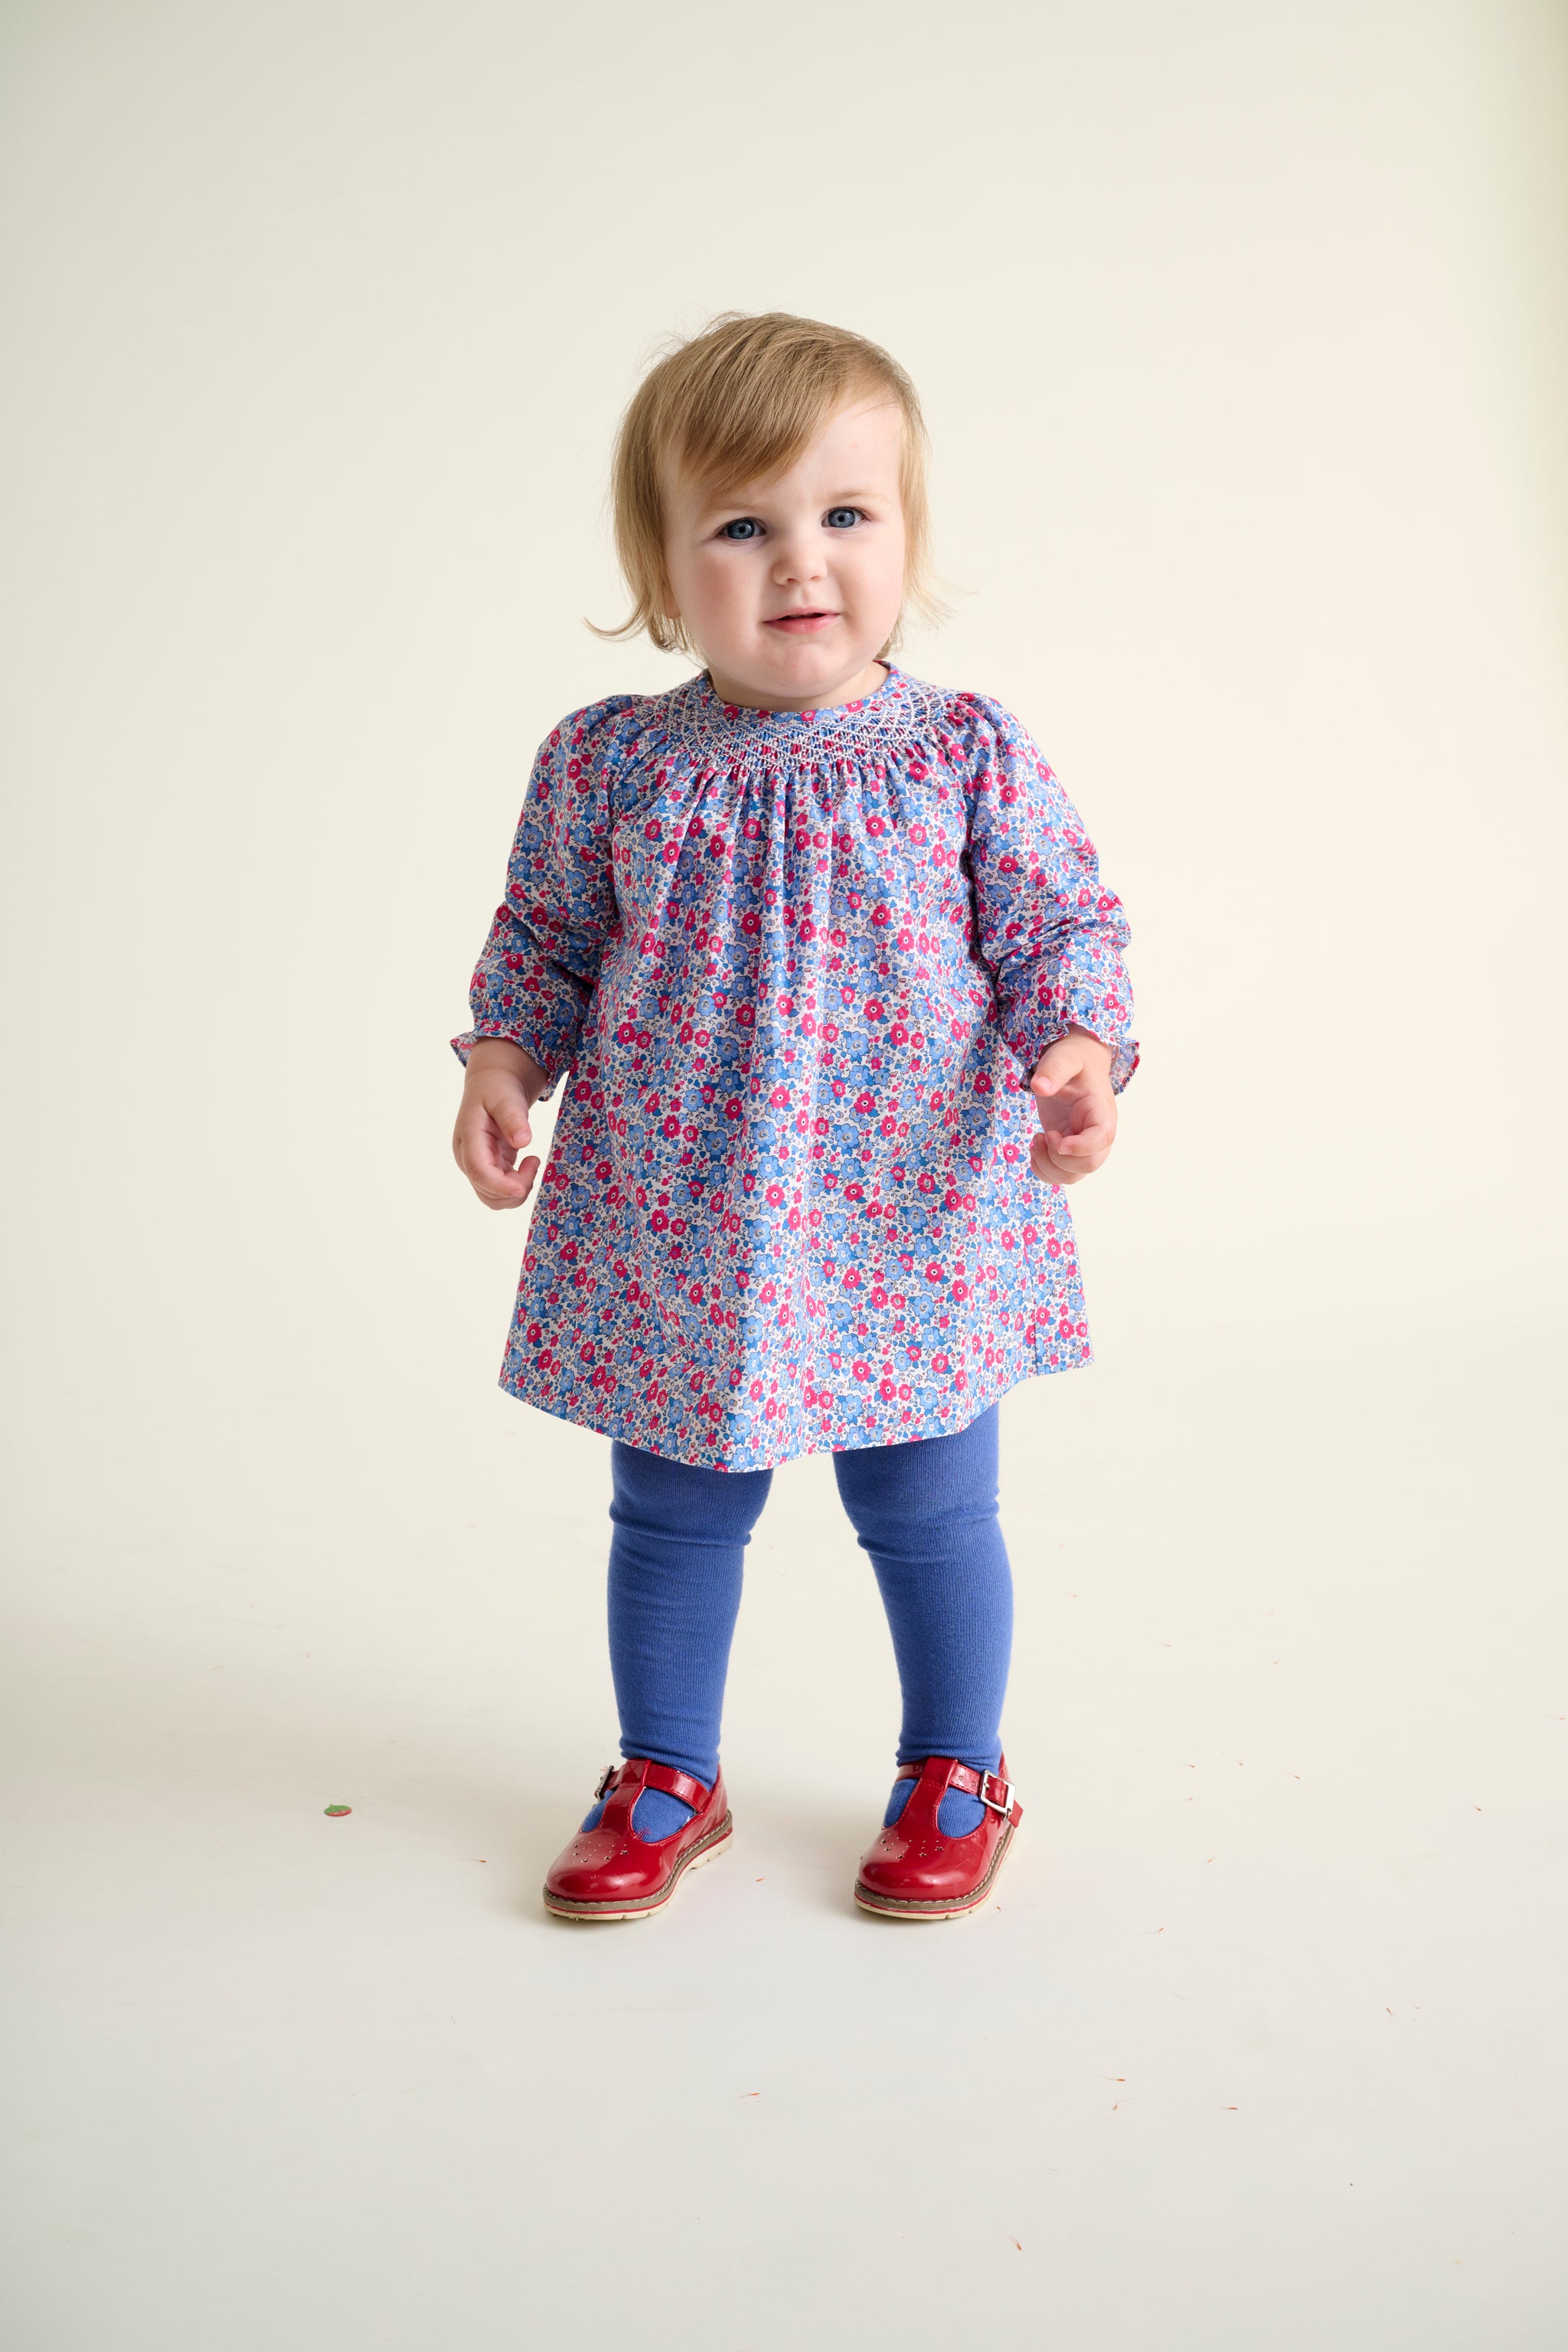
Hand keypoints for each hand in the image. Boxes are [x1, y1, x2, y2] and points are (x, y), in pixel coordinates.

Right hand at [452, 1039, 549, 1208]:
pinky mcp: (490, 1169)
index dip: (499, 1186)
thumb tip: (522, 1141)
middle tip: (534, 1160)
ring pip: (495, 1199)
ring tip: (532, 1162)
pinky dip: (520, 1185)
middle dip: (516, 1188)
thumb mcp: (505, 1097)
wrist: (491, 1085)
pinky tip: (528, 1163)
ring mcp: (478, 1167)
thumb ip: (513, 1118)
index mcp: (469, 1139)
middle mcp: (468, 1159)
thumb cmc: (497, 1088)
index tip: (522, 1187)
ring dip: (518, 1190)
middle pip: (487, 1193)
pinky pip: (503, 1191)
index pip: (478, 1172)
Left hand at [1029, 1026, 1117, 1185]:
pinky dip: (1043, 1171)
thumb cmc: (1074, 1060)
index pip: (1101, 1139)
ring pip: (1073, 1176)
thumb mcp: (1063, 1057)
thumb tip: (1040, 1086)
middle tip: (1043, 1134)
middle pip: (1088, 1165)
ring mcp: (1084, 1145)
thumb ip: (1054, 1069)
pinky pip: (1061, 1176)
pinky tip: (1035, 1148)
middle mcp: (1098, 1134)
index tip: (1052, 1135)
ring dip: (1048, 1166)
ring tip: (1037, 1140)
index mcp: (1102, 1111)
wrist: (1076, 1064)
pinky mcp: (1069, 1150)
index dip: (1079, 1146)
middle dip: (1058, 1158)